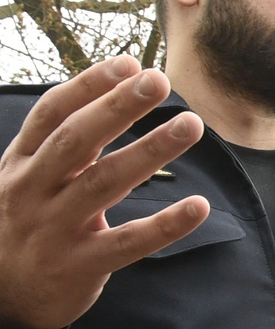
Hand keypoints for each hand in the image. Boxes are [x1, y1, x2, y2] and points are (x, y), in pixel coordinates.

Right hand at [0, 56, 208, 328]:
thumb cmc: (25, 222)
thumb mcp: (27, 177)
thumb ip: (62, 142)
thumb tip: (118, 88)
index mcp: (21, 163)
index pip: (51, 114)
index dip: (88, 85)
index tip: (129, 62)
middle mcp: (32, 191)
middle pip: (76, 140)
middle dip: (118, 107)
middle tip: (160, 80)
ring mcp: (53, 229)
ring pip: (104, 183)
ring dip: (150, 150)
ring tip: (191, 124)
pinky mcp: (78, 266)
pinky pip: (127, 243)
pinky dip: (165, 224)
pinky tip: (200, 206)